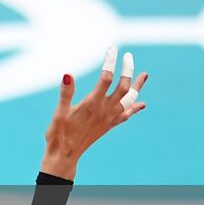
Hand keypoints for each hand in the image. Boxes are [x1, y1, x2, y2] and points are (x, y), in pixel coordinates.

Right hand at [41, 47, 148, 178]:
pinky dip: (135, 107)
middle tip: (129, 56)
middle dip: (128, 70)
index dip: (110, 62)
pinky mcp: (109, 126)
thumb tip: (68, 74)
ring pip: (129, 100)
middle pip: (123, 87)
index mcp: (92, 104)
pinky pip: (127, 115)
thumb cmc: (59, 134)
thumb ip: (65, 93)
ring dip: (137, 87)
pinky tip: (142, 104)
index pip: (106, 78)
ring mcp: (109, 119)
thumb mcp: (59, 112)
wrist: (65, 156)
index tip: (112, 49)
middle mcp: (105, 111)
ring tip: (145, 75)